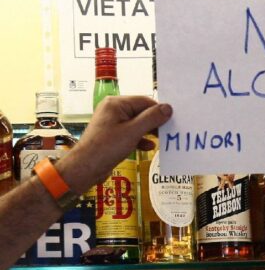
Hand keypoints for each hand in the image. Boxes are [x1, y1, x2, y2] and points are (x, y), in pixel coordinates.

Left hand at [56, 96, 172, 193]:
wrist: (86, 167)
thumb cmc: (107, 147)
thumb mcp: (133, 132)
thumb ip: (152, 119)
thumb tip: (168, 108)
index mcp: (116, 104)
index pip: (145, 101)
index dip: (159, 111)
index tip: (173, 121)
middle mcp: (114, 110)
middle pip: (141, 112)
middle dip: (155, 122)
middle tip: (169, 132)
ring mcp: (113, 123)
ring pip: (137, 123)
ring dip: (149, 132)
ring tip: (161, 140)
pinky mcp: (113, 135)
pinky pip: (131, 133)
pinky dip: (140, 139)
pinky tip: (148, 146)